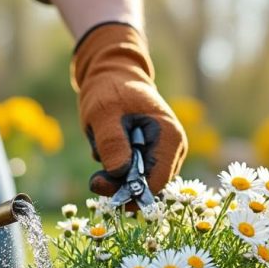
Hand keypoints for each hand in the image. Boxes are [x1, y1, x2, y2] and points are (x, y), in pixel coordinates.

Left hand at [72, 23, 187, 197]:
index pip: (157, 182)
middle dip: (119, 186)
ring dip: (115, 177)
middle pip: (149, 186)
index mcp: (169, 137)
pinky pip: (133, 175)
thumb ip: (112, 142)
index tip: (100, 185)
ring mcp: (164, 154)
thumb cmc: (110, 90)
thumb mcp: (104, 113)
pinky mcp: (151, 156)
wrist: (112, 75)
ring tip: (100, 151)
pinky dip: (116, 169)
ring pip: (140, 184)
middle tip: (94, 177)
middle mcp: (174, 149)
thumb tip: (120, 174)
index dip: (131, 192)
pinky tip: (106, 150)